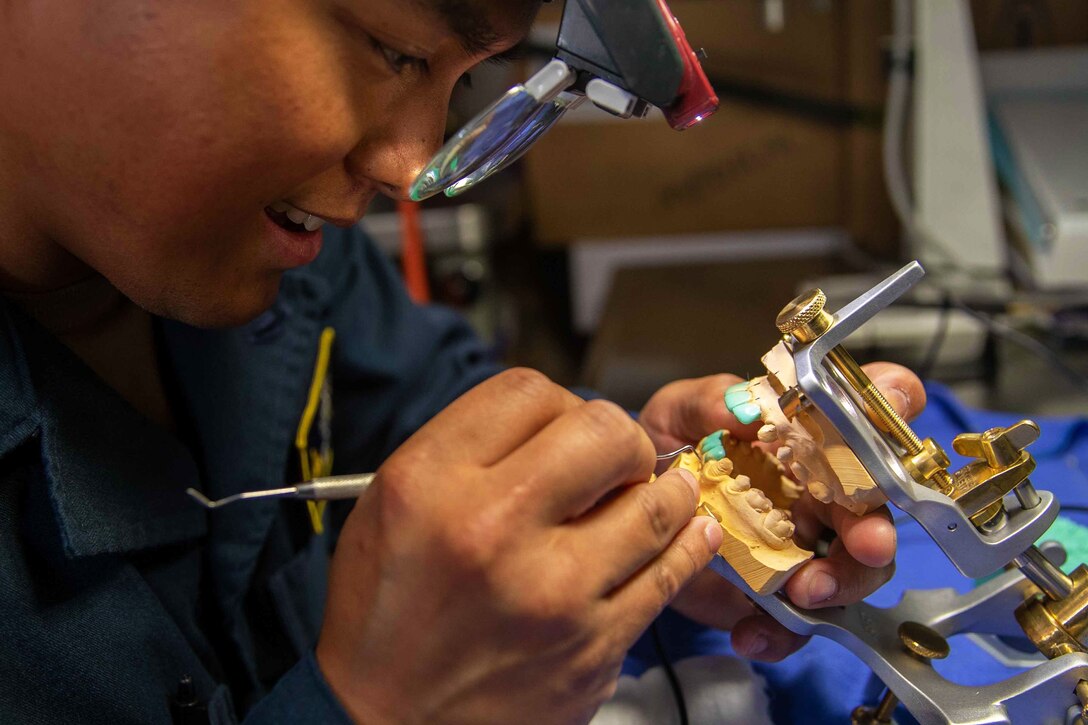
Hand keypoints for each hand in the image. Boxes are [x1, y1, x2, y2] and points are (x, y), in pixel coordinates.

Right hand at [317, 369, 722, 723]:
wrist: (384, 719)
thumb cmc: (384, 607)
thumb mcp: (392, 500)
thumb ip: (468, 447)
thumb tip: (560, 420)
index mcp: (433, 483)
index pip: (529, 393)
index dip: (556, 401)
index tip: (562, 427)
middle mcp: (494, 530)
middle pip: (604, 431)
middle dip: (618, 437)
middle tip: (615, 457)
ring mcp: (553, 595)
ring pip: (655, 502)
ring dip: (666, 486)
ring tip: (666, 484)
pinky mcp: (592, 649)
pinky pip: (667, 577)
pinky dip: (686, 543)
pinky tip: (689, 529)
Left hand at [638, 363, 925, 661]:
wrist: (628, 509)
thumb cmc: (666, 450)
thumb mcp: (678, 414)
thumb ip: (709, 402)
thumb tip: (746, 408)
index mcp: (805, 441)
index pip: (867, 418)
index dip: (895, 407)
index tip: (894, 419)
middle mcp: (817, 492)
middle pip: (874, 509)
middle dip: (878, 529)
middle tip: (867, 547)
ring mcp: (801, 546)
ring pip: (852, 572)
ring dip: (839, 584)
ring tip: (800, 592)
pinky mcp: (774, 593)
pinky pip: (796, 623)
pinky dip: (779, 633)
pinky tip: (749, 632)